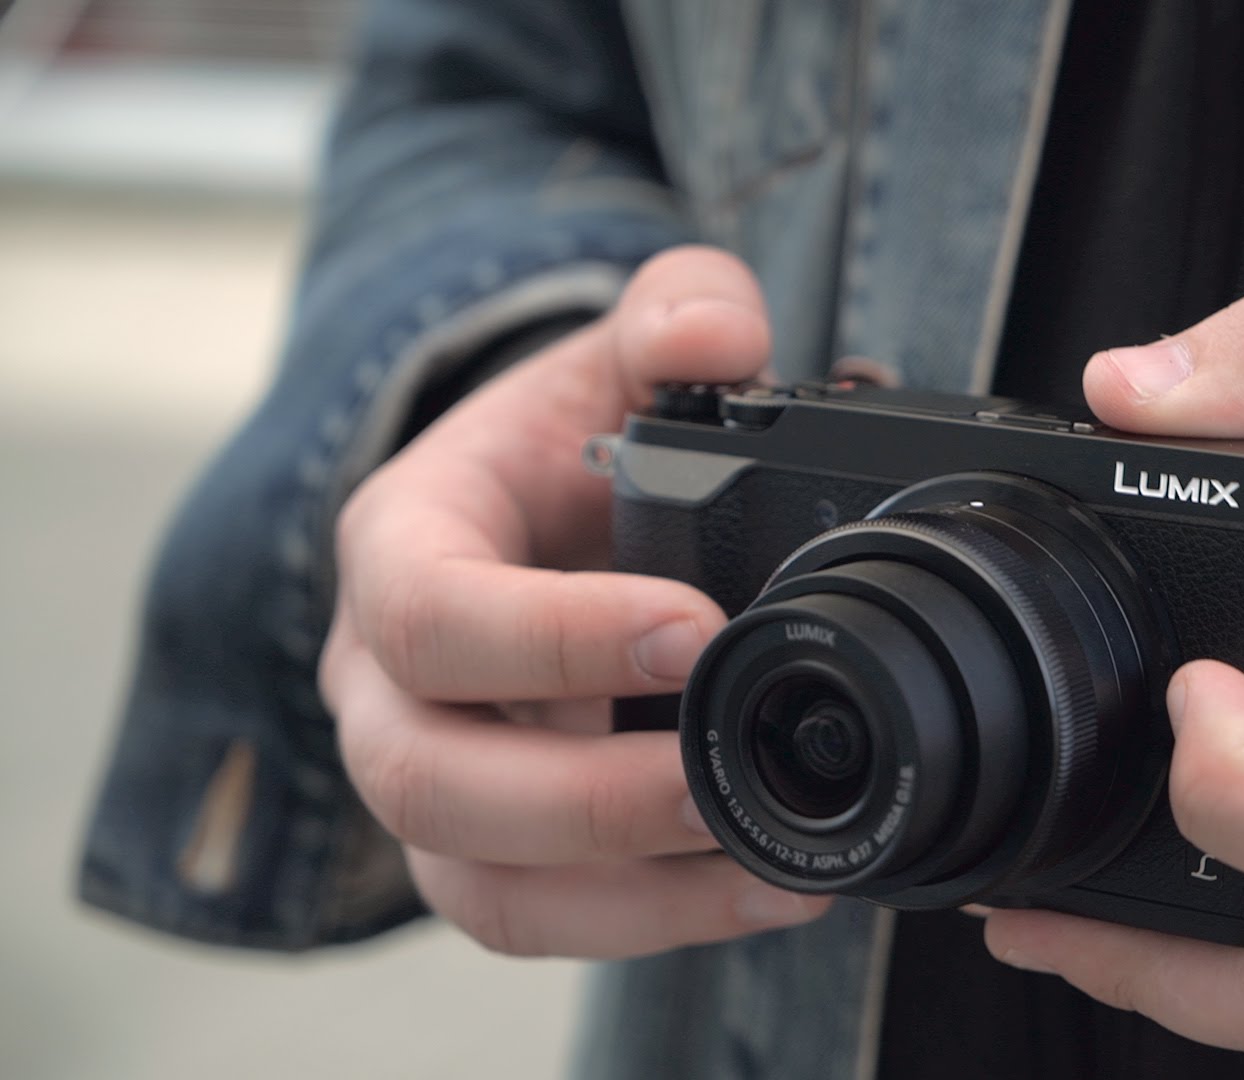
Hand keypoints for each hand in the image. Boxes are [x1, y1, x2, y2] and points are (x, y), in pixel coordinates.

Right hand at [319, 246, 830, 956]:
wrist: (545, 523)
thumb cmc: (569, 442)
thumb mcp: (617, 353)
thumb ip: (677, 308)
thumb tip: (723, 329)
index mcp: (402, 549)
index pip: (431, 612)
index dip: (553, 637)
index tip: (696, 626)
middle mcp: (387, 685)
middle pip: (428, 781)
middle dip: (588, 799)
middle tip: (723, 779)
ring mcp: (435, 780)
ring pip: (481, 886)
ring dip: (628, 895)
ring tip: (771, 866)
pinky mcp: (495, 852)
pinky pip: (546, 921)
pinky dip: (654, 924)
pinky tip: (770, 890)